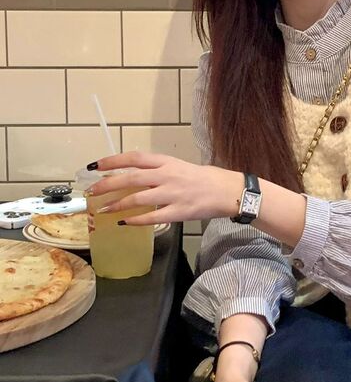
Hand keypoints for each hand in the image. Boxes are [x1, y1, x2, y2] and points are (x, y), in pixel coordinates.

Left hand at [85, 151, 241, 225]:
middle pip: (131, 178)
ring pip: (137, 199)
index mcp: (167, 162)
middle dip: (107, 185)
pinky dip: (136, 220)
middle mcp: (167, 176)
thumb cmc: (202, 179)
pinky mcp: (178, 212)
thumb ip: (156, 171)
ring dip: (117, 205)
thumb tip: (131, 177)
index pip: (134, 158)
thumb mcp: (178, 167)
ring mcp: (172, 194)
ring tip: (103, 210)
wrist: (227, 191)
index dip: (112, 161)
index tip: (95, 165)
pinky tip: (125, 222)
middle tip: (92, 191)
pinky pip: (152, 217)